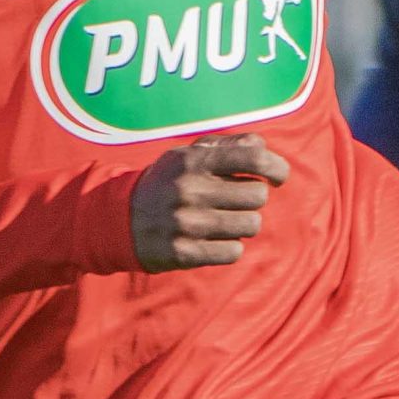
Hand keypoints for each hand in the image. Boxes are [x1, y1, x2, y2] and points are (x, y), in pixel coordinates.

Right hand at [129, 132, 290, 272]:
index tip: (277, 176)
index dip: (276, 167)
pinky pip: (234, 252)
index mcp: (194, 160)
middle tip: (236, 201)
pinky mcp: (183, 252)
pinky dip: (230, 247)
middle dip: (253, 199)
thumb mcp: (188, 155)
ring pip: (251, 225)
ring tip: (225, 221)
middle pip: (258, 195)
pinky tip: (214, 240)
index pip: (254, 158)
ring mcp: (186, 223)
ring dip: (244, 224)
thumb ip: (227, 146)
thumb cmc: (167, 183)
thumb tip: (263, 148)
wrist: (121, 220)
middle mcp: (189, 189)